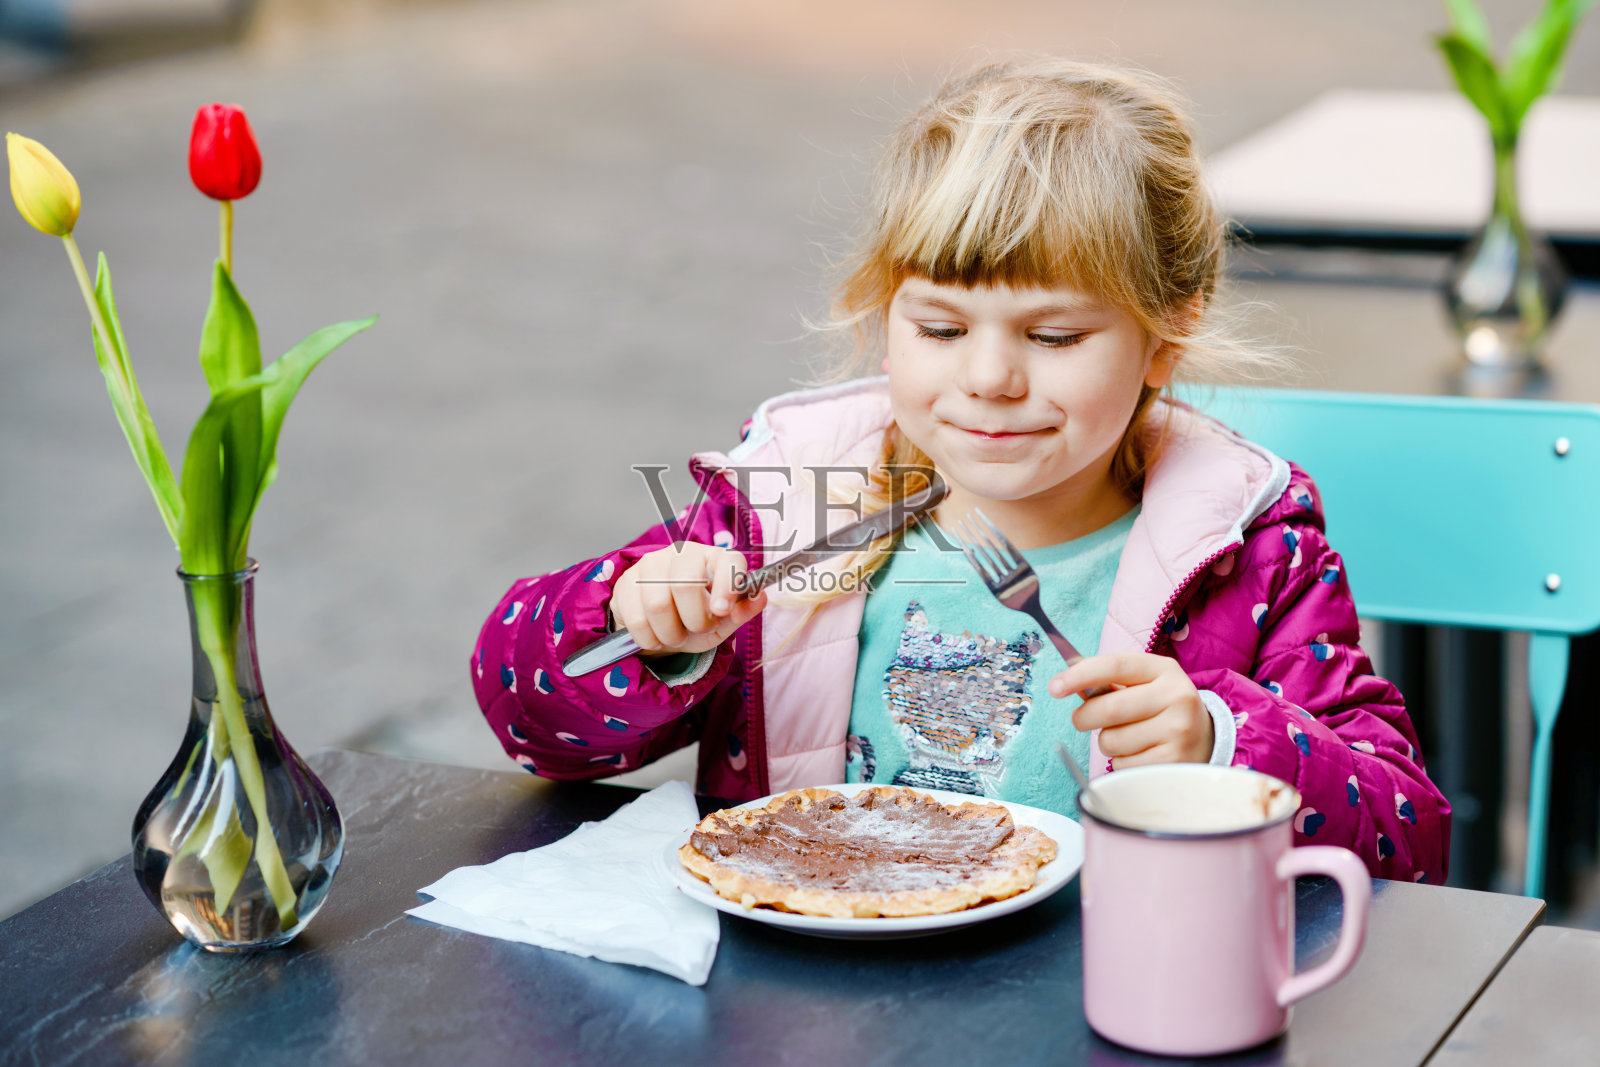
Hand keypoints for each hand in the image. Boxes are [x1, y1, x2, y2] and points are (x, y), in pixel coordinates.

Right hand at [609, 542, 766, 656]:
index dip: (727, 584)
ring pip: (658, 604)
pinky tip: (655, 636)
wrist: (657, 625)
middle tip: (696, 629)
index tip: (722, 611)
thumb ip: (740, 612)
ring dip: (670, 633)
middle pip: (686, 584)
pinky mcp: (626, 582)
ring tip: (675, 635)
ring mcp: (650, 564)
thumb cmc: (694, 618)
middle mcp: (682, 553)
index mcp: (714, 558)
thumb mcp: (722, 622)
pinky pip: (635, 617)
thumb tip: (759, 598)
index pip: (727, 561)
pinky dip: (649, 638)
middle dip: (694, 619)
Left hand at [1050, 652, 1213, 767]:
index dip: (1080, 675)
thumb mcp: (1144, 684)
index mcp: (1164, 670)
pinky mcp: (1173, 761)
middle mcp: (1176, 697)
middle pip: (1109, 708)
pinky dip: (1121, 761)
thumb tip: (1067, 684)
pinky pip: (1122, 764)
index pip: (1115, 666)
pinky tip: (1140, 753)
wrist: (1206, 738)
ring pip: (1112, 740)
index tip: (1054, 687)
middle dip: (1084, 717)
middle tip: (1081, 720)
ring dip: (1106, 742)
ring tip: (1125, 737)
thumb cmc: (1160, 707)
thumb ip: (1109, 682)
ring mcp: (1178, 731)